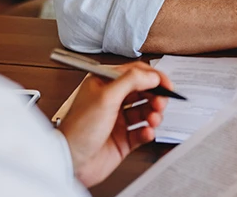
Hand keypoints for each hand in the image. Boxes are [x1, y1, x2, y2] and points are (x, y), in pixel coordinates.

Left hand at [57, 62, 171, 186]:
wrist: (70, 163)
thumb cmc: (77, 130)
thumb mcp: (105, 97)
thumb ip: (131, 81)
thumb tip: (151, 75)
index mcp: (104, 84)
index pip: (134, 73)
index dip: (152, 77)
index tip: (166, 84)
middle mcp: (111, 101)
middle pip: (143, 92)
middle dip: (155, 97)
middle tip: (161, 103)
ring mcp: (117, 121)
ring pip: (145, 112)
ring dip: (154, 114)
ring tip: (154, 119)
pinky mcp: (122, 140)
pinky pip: (142, 132)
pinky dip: (148, 132)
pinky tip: (146, 133)